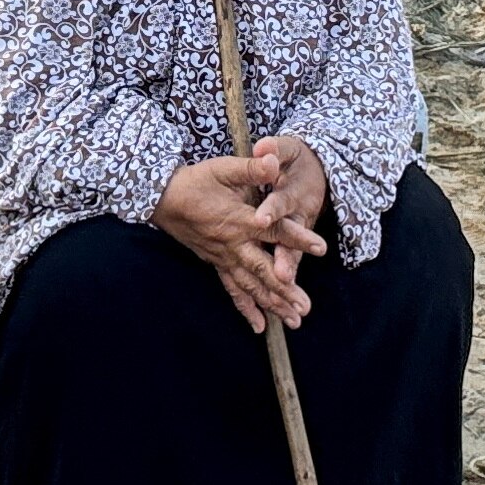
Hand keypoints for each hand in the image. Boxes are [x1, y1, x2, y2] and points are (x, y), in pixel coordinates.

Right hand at [154, 152, 325, 334]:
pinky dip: (246, 308)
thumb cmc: (196, 181)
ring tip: (294, 321)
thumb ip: (251, 168)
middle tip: (305, 308)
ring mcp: (225, 257)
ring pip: (251, 286)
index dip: (298, 238)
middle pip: (263, 270)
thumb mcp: (223, 168)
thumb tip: (272, 158)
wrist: (163, 198)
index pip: (275, 230)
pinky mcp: (217, 263)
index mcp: (241, 219)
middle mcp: (234, 244)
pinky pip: (233, 290)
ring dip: (272, 304)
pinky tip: (260, 326)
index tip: (321, 248)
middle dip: (285, 290)